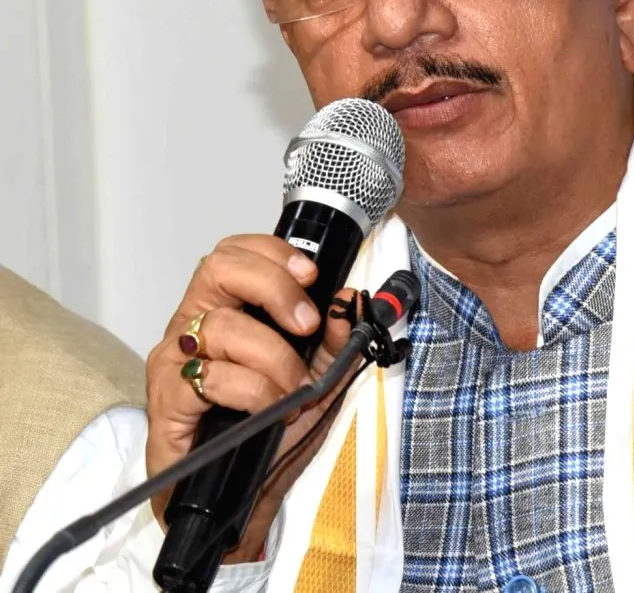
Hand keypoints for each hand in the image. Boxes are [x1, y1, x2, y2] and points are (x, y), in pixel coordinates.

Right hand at [145, 235, 358, 560]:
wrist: (239, 501)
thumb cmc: (270, 433)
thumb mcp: (318, 379)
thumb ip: (335, 339)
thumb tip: (348, 298)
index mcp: (225, 308)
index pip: (237, 252)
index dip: (274, 253)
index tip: (311, 275)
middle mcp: (194, 324)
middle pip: (218, 267)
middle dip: (273, 288)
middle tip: (305, 325)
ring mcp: (174, 361)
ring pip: (222, 327)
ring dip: (273, 358)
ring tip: (292, 390)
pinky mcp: (164, 401)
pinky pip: (209, 378)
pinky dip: (251, 391)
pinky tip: (267, 411)